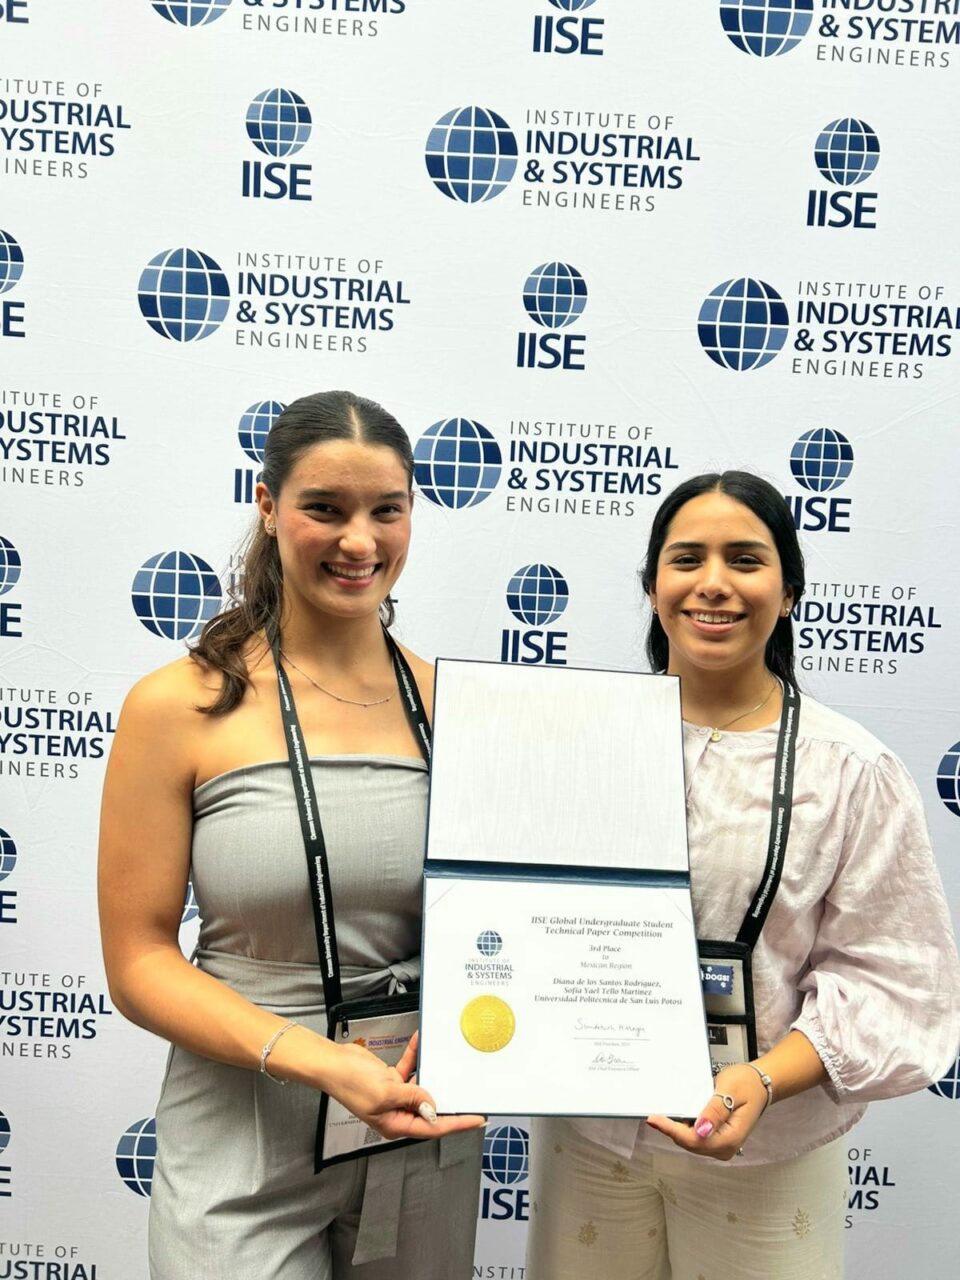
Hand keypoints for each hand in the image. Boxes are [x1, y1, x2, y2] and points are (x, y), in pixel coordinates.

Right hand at [328, 1031, 485, 1141]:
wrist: (332, 1063)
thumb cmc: (351, 1083)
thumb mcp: (386, 1094)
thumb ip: (412, 1098)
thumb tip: (433, 1106)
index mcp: (396, 1125)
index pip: (434, 1126)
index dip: (457, 1123)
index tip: (477, 1118)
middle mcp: (398, 1113)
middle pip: (431, 1109)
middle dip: (450, 1100)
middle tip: (472, 1094)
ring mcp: (394, 1096)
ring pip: (422, 1087)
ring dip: (433, 1073)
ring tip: (452, 1065)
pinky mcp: (390, 1080)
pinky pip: (409, 1068)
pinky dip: (416, 1056)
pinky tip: (420, 1042)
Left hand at [646, 1062, 768, 1160]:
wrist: (759, 1084)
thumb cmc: (747, 1084)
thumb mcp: (731, 1090)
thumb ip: (715, 1111)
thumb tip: (700, 1129)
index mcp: (730, 1138)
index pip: (694, 1140)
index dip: (672, 1130)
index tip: (654, 1119)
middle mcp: (725, 1147)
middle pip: (689, 1143)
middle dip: (672, 1129)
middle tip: (655, 1112)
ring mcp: (721, 1145)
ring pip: (690, 1141)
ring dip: (677, 1128)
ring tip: (665, 1111)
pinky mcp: (716, 1139)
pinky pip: (695, 1136)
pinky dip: (685, 1126)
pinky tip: (679, 1114)